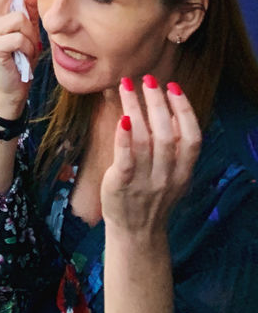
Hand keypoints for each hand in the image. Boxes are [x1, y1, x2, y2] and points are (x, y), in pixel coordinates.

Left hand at [101, 76, 201, 236]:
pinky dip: (124, 138)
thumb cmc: (152, 194)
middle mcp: (167, 176)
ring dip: (136, 109)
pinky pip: (125, 159)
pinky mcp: (121, 185)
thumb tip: (169, 107)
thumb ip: (174, 146)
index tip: (173, 87)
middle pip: (167, 135)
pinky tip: (122, 118)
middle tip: (149, 79)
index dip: (185, 110)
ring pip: (144, 140)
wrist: (136, 233)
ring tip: (126, 85)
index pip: (192, 138)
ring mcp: (144, 182)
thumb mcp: (173, 174)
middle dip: (158, 103)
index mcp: (183, 172)